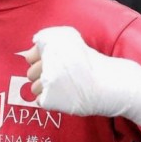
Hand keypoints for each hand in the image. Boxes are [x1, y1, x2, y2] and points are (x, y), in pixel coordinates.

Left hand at [21, 26, 140, 127]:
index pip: (29, 56)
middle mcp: (47, 61)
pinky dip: (51, 100)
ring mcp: (48, 80)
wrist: (111, 84)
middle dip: (43, 75)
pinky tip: (66, 95)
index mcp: (52, 45)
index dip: (41, 61)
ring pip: (34, 88)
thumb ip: (50, 41)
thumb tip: (31, 48)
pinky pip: (40, 100)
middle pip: (30, 73)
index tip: (55, 64)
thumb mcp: (72, 41)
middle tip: (63, 77)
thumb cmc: (92, 63)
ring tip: (65, 87)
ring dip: (46, 89)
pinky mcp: (50, 98)